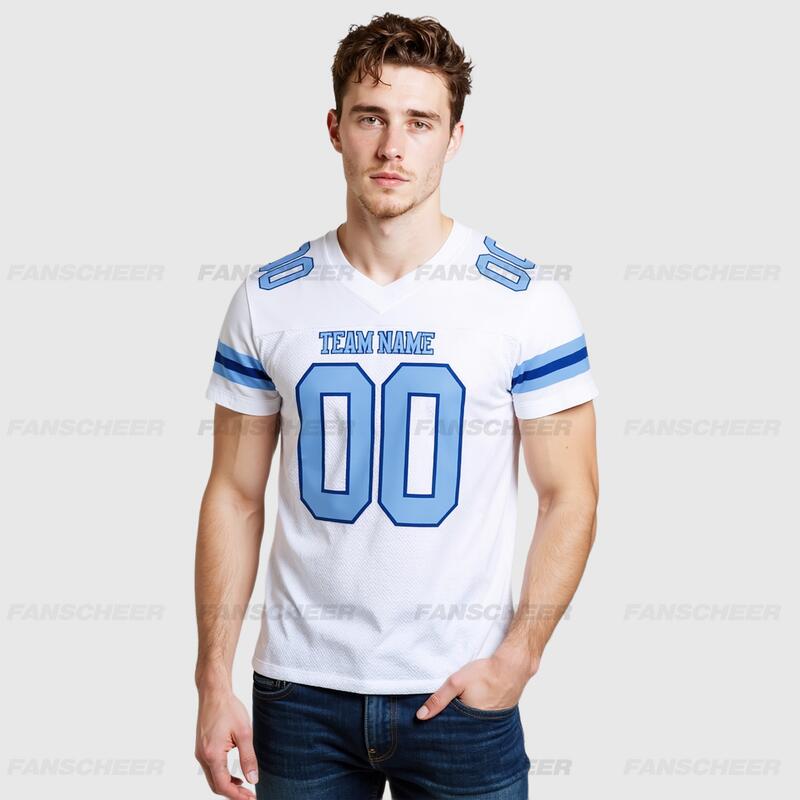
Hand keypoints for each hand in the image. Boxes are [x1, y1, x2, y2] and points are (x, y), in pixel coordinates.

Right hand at [195, 686, 258, 797]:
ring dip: (227, 785)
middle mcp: (203, 756)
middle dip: (233, 793)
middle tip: (249, 796)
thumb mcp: (244, 733)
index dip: (237, 796)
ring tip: (244, 787)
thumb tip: (253, 779)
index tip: (251, 799)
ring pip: (212, 778)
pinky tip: (234, 774)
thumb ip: (248, 757)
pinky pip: (211, 768)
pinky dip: (222, 775)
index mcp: (212, 754)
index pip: (223, 785)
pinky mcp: (201, 748)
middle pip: (216, 785)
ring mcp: (200, 753)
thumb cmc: (229, 708)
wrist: (214, 693)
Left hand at [415, 651, 532, 720]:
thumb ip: (438, 699)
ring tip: (460, 711)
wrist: (512, 667)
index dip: (441, 730)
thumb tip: (421, 716)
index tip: (432, 727)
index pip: (451, 734)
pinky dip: (477, 715)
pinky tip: (474, 706)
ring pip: (473, 726)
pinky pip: (483, 720)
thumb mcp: (456, 683)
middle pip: (462, 731)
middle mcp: (483, 728)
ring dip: (465, 721)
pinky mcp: (498, 716)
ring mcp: (492, 723)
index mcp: (471, 723)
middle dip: (453, 727)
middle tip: (445, 720)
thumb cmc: (486, 674)